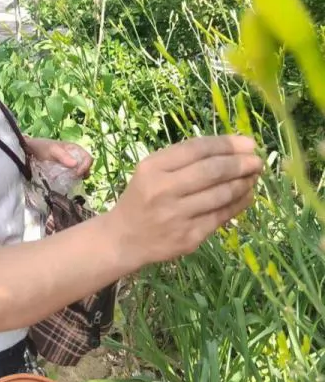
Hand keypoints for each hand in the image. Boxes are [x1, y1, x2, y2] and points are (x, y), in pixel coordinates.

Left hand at [25, 137, 92, 178]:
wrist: (30, 151)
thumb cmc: (42, 147)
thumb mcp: (52, 150)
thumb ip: (63, 156)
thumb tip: (75, 164)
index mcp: (75, 149)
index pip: (88, 159)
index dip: (85, 167)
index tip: (77, 174)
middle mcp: (75, 156)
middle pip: (86, 167)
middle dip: (82, 173)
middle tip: (73, 179)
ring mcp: (70, 164)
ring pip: (80, 173)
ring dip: (77, 178)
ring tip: (68, 181)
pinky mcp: (65, 171)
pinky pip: (72, 177)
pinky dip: (71, 180)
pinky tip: (64, 181)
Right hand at [109, 135, 262, 268]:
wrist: (125, 238)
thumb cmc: (142, 198)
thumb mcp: (151, 170)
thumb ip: (185, 159)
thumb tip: (234, 148)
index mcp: (152, 168)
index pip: (197, 149)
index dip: (227, 144)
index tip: (248, 143)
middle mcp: (163, 191)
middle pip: (212, 171)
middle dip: (241, 163)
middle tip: (258, 160)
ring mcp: (176, 216)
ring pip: (221, 195)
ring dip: (243, 183)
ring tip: (253, 176)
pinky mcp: (189, 237)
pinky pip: (222, 217)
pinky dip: (239, 203)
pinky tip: (246, 195)